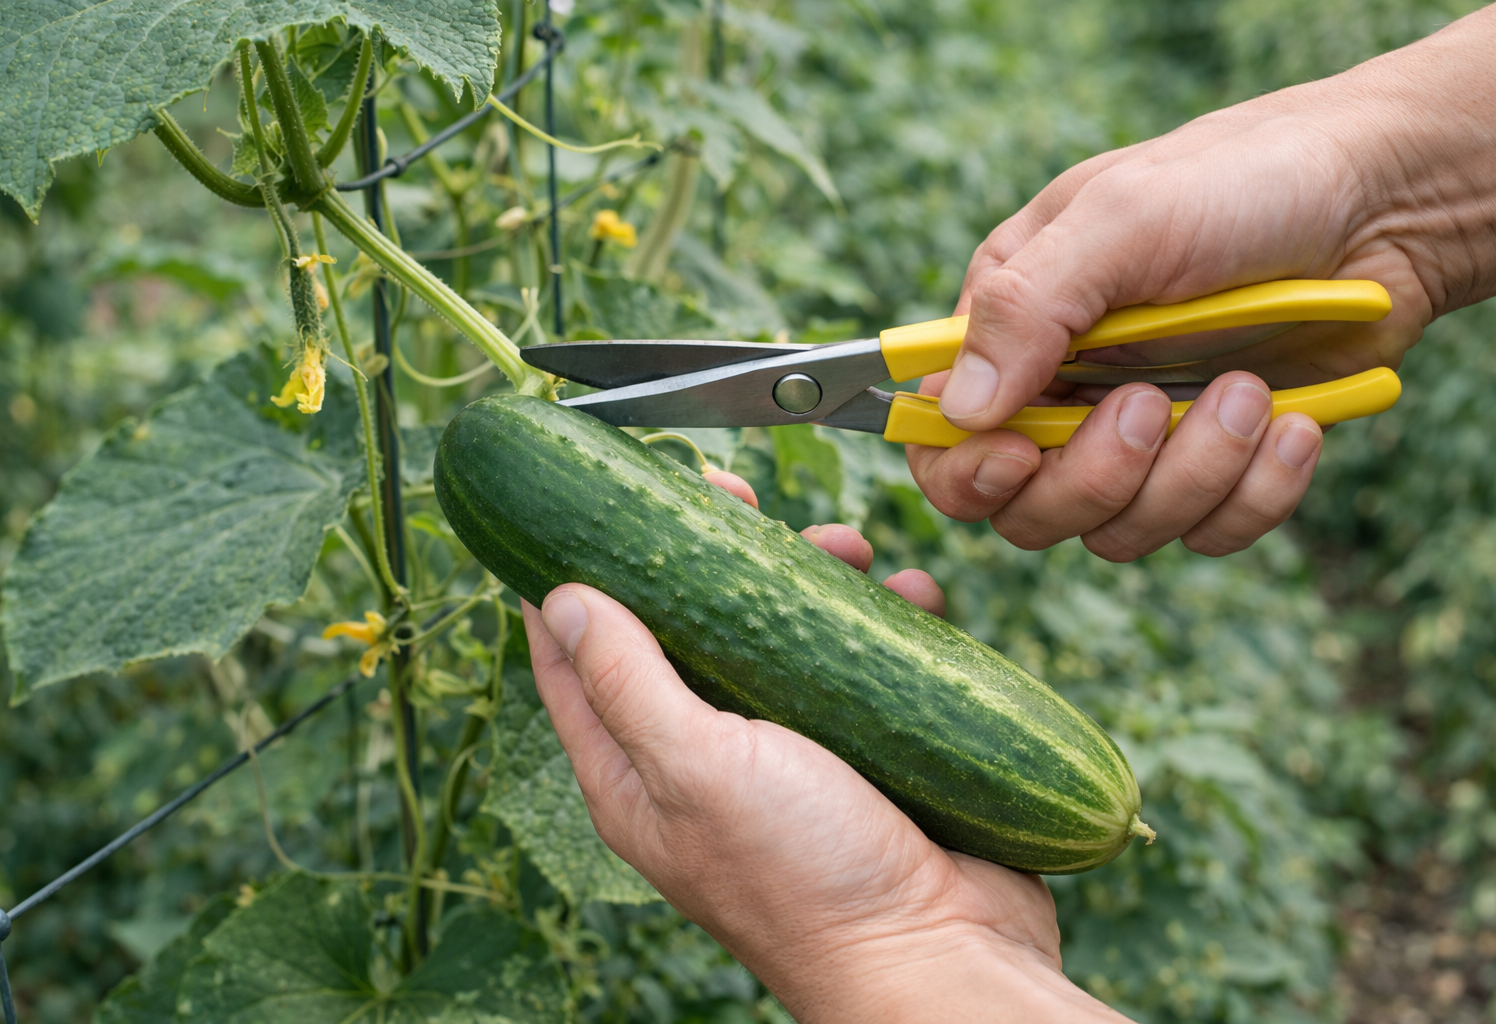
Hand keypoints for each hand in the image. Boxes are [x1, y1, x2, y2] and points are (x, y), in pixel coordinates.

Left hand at [524, 470, 1128, 1023]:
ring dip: (808, 579)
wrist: (940, 954)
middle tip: (731, 494)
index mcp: (637, 776)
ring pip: (779, 637)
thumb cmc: (809, 878)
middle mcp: (703, 763)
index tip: (592, 503)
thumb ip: (627, 680)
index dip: (573, 581)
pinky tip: (909, 596)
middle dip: (709, 555)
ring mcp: (787, 757)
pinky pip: (862, 663)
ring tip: (846, 546)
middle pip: (686, 631)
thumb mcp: (696, 766)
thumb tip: (562, 596)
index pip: (575, 664)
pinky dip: (882, 622)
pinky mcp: (862, 752)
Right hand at [913, 6, 1495, 560]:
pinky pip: (1208, 533)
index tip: (1021, 453)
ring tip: (1249, 388)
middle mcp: (1062, 392)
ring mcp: (1138, 438)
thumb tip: (956, 410)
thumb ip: (1026, 310)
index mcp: (1013, 326)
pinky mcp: (1214, 468)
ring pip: (1119, 531)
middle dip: (1096, 475)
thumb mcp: (1122, 220)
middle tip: (1151, 404)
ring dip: (1192, 471)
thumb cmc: (1240, 182)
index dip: (968, 470)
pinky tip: (1292, 425)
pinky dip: (1255, 491)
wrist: (1386, 201)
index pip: (942, 438)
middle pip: (1025, 509)